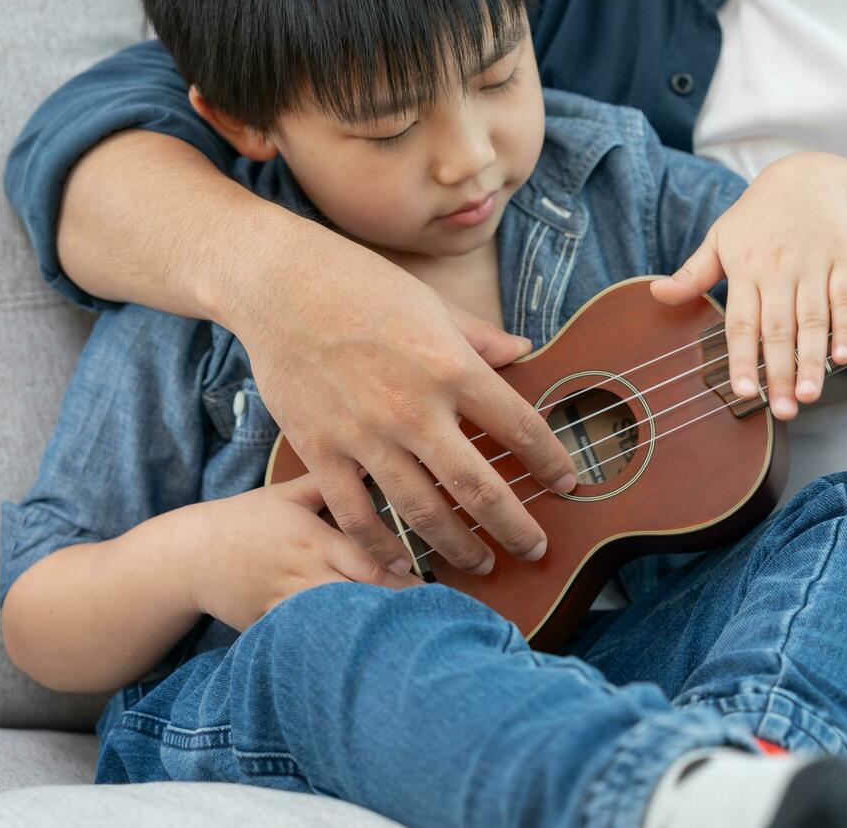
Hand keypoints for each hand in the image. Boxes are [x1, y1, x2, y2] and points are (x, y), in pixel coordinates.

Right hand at [188, 474, 419, 631]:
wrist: (189, 557)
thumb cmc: (245, 521)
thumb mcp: (285, 495)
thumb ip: (329, 481)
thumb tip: (368, 457)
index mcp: (314, 539)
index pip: (366, 559)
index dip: (400, 574)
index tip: (430, 584)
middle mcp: (304, 573)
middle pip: (359, 595)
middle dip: (395, 608)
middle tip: (434, 618)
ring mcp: (287, 604)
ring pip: (336, 623)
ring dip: (368, 630)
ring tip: (405, 640)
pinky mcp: (271, 627)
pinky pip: (306, 641)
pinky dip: (330, 647)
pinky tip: (356, 657)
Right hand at [231, 223, 576, 576]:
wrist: (278, 282)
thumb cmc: (361, 285)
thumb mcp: (434, 303)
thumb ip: (480, 338)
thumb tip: (523, 351)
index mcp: (451, 367)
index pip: (521, 428)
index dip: (552, 461)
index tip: (568, 482)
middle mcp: (413, 408)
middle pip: (479, 488)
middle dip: (515, 527)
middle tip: (536, 549)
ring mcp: (365, 435)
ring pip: (422, 513)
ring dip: (459, 548)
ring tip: (483, 564)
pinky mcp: (320, 450)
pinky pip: (357, 515)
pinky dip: (383, 548)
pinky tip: (406, 565)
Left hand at [651, 152, 846, 419]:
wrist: (808, 177)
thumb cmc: (757, 216)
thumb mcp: (720, 237)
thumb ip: (693, 273)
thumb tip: (656, 294)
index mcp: (745, 268)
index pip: (741, 323)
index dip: (742, 359)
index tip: (742, 393)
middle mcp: (778, 268)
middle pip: (778, 329)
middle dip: (780, 373)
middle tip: (783, 411)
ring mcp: (813, 264)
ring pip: (812, 319)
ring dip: (813, 360)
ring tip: (810, 396)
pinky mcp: (845, 259)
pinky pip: (845, 299)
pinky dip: (845, 328)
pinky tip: (843, 357)